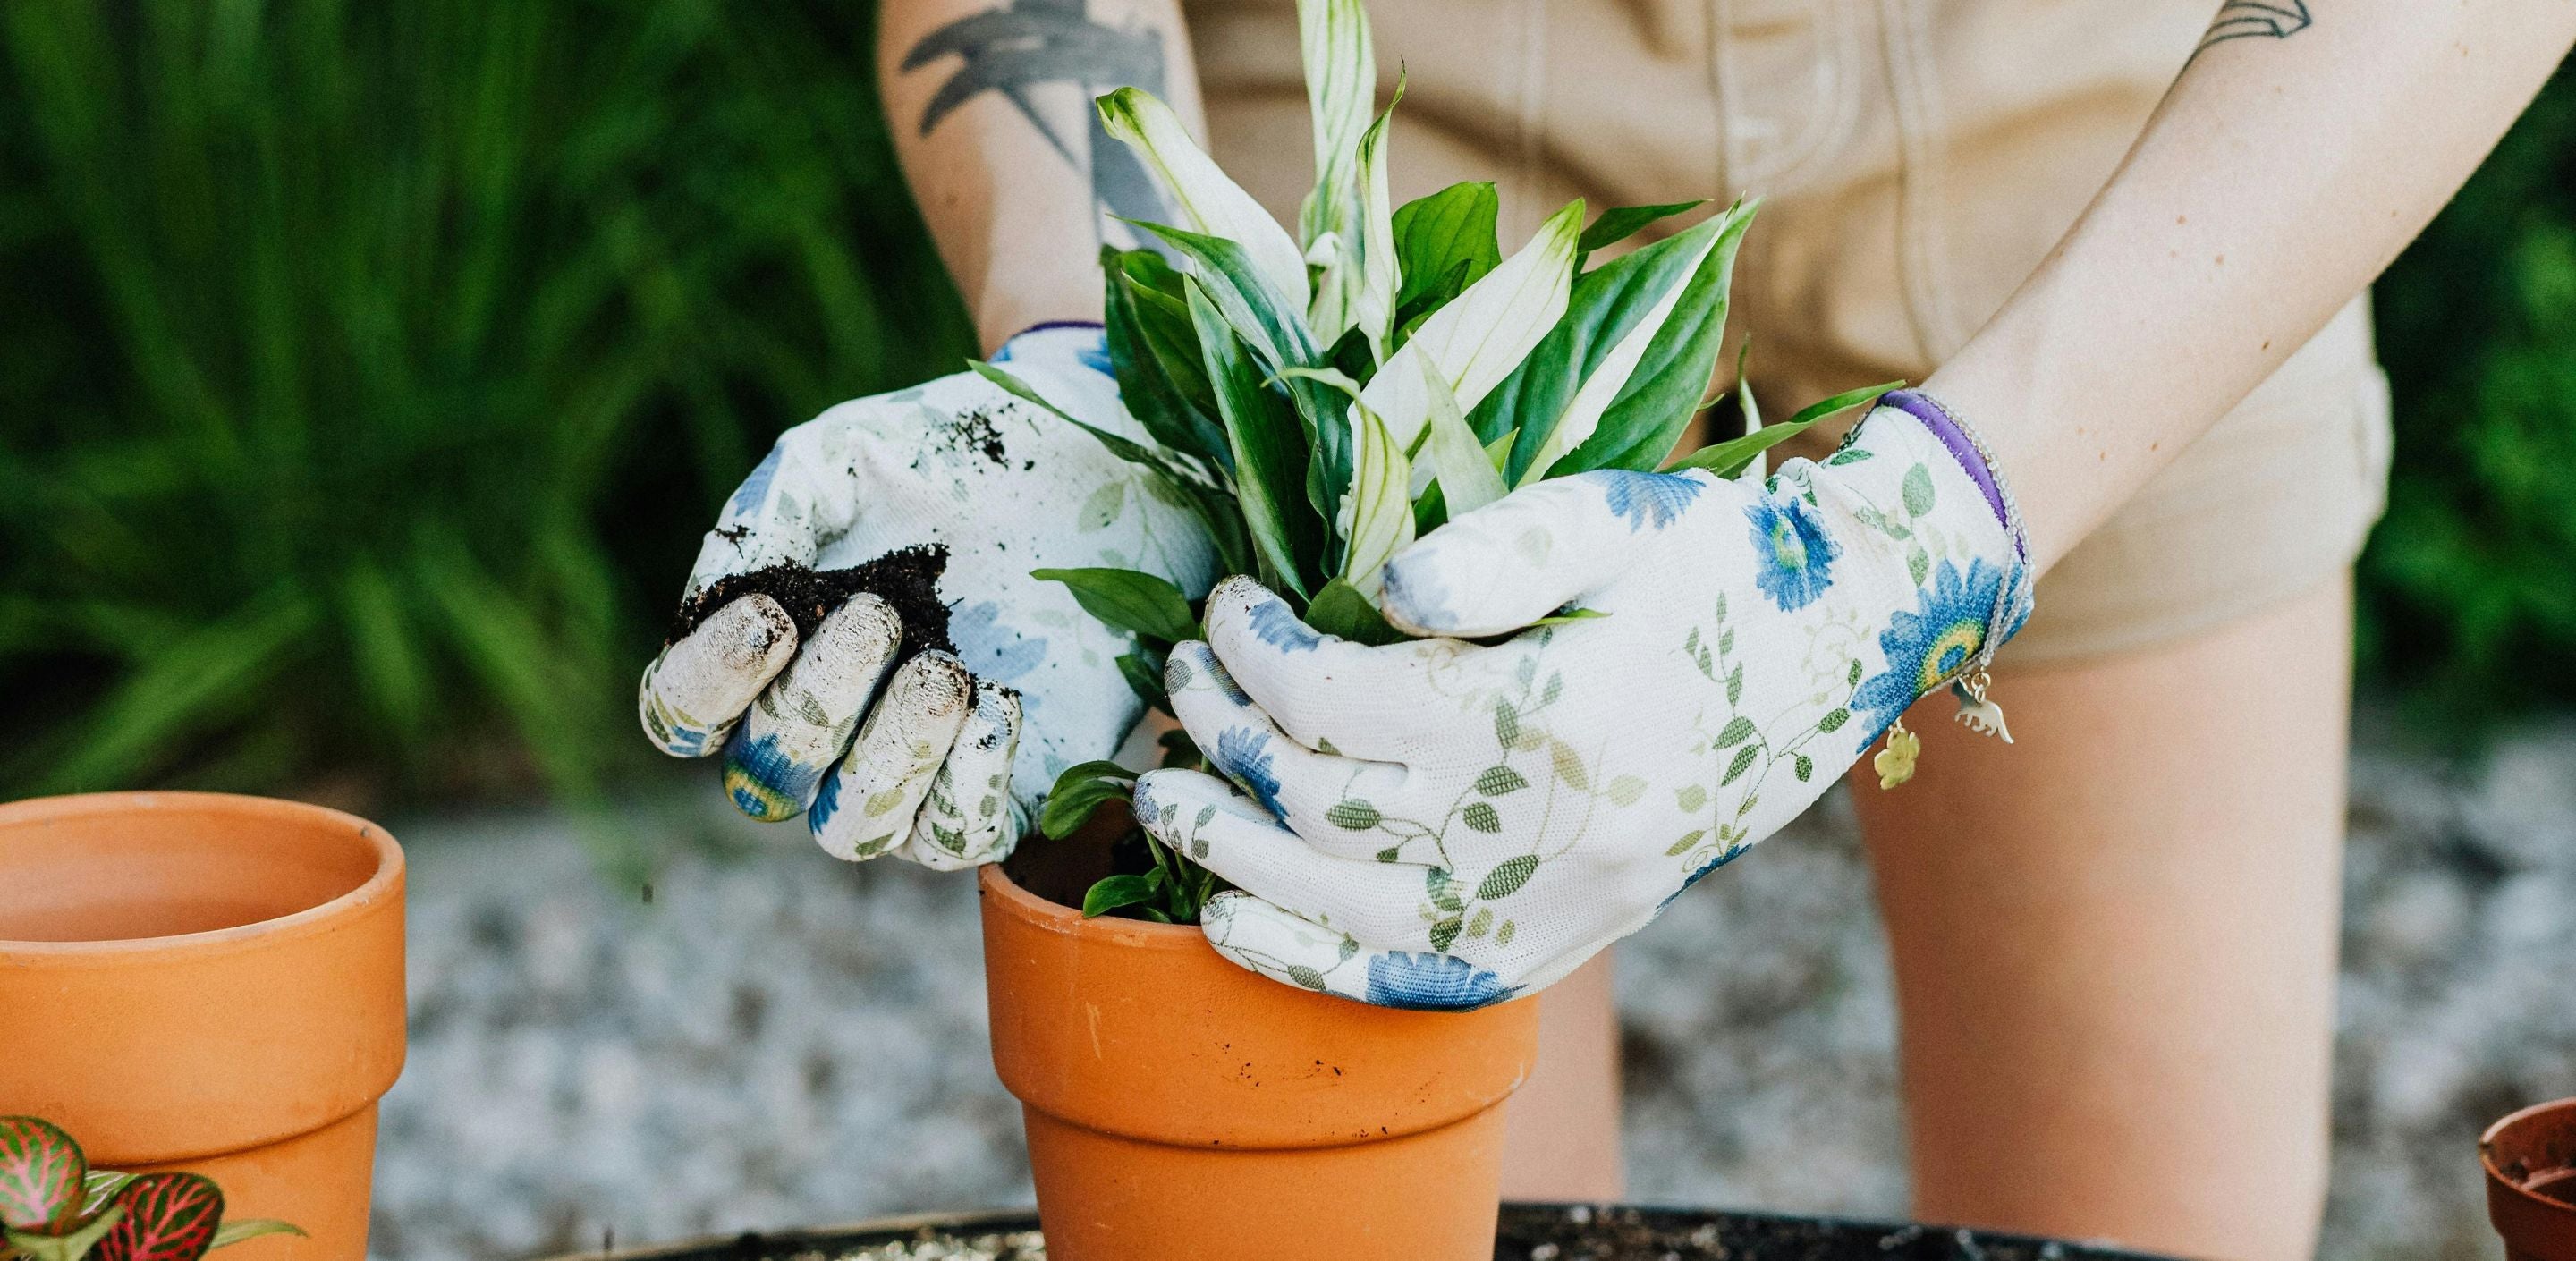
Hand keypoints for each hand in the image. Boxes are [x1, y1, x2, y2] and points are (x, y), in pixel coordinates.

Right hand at [640, 325, 1214, 867]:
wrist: (1084, 461)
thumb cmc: (946, 459)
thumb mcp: (844, 457)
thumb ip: (768, 513)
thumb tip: (715, 594)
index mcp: (765, 655)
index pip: (683, 716)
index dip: (708, 684)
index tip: (770, 615)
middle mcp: (821, 733)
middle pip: (768, 781)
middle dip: (817, 703)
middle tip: (879, 615)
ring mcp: (910, 769)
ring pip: (855, 831)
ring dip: (891, 755)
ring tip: (945, 671)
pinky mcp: (1001, 785)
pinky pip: (960, 840)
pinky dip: (971, 782)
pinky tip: (1000, 702)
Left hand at [1130, 395, 2028, 1006]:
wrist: (1844, 645)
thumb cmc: (1714, 562)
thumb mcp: (1614, 514)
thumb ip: (1494, 549)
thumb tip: (1375, 594)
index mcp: (1555, 713)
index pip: (1344, 701)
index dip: (1257, 652)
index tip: (1227, 604)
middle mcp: (1556, 832)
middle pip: (1327, 806)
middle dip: (1223, 740)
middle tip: (1177, 679)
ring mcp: (1567, 905)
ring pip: (1351, 910)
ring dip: (1234, 856)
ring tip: (1161, 798)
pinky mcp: (1572, 940)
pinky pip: (1424, 981)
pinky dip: (1314, 964)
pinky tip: (1231, 925)